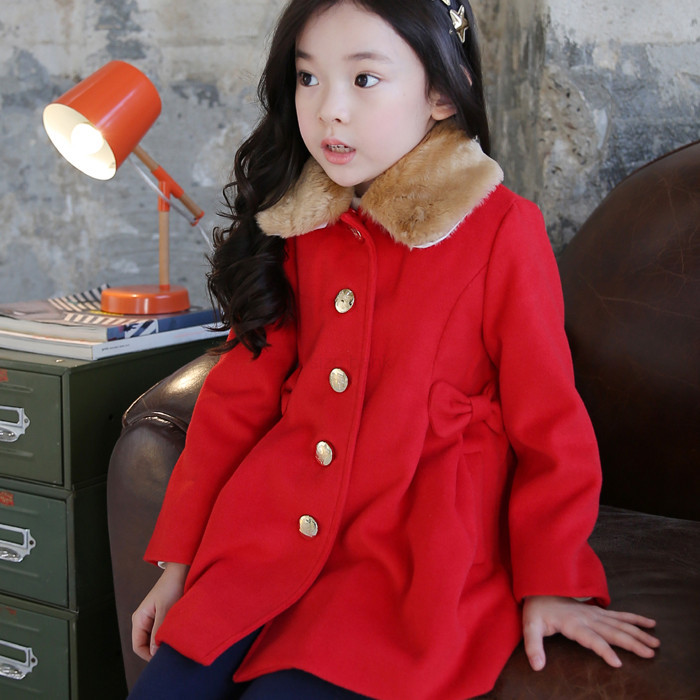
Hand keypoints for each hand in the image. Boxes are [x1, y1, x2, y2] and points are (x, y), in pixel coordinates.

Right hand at [132, 562, 188, 660]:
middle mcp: (143, 620)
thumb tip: (154, 652)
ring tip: (175, 642)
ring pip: (155, 639)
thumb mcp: (165, 610)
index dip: (148, 656)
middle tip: (171, 653)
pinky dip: (168, 635)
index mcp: (139, 619)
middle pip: (146, 644)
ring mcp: (152, 619)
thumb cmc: (171, 587)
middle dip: (156, 650)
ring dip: (163, 642)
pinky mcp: (162, 616)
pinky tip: (177, 635)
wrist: (181, 571)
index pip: (138, 646)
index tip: (163, 659)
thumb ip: (158, 631)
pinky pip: (162, 632)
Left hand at [522, 595, 658, 670]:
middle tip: (650, 653)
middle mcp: (587, 618)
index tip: (618, 663)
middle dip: (632, 643)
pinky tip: (650, 623)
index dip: (604, 650)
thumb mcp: (530, 627)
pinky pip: (619, 615)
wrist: (539, 589)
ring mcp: (594, 614)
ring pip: (620, 623)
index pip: (591, 639)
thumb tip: (537, 666)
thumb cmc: (536, 611)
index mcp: (572, 624)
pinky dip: (635, 619)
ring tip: (656, 642)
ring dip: (638, 632)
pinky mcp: (597, 612)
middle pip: (612, 632)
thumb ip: (533, 647)